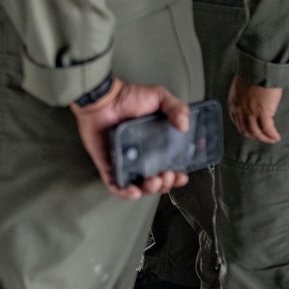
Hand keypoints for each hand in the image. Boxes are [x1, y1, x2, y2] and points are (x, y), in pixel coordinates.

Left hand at [72, 77, 190, 199]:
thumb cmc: (127, 96)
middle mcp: (142, 155)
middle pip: (158, 180)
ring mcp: (125, 162)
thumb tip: (186, 126)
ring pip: (140, 186)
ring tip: (154, 181)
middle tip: (168, 175)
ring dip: (150, 189)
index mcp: (156, 144)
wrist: (102, 98)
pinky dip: (125, 192)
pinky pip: (116, 185)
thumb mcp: (158, 96)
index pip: (171, 166)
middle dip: (166, 184)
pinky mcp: (108, 164)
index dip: (178, 175)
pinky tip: (134, 190)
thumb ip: (176, 108)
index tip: (182, 175)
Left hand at [228, 76, 281, 142]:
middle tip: (262, 138)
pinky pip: (267, 128)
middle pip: (245, 130)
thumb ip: (242, 97)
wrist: (259, 70)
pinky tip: (276, 137)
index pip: (237, 122)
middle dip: (254, 136)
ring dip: (264, 138)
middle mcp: (240, 110)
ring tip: (272, 139)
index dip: (245, 129)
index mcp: (234, 103)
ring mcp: (251, 112)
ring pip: (256, 132)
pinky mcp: (263, 112)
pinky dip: (272, 135)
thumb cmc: (252, 75)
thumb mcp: (240, 87)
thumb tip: (249, 101)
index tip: (251, 132)